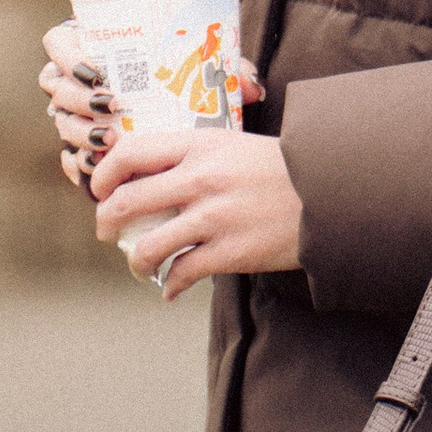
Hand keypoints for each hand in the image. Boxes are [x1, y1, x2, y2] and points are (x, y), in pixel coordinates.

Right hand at [40, 24, 262, 197]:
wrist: (188, 133)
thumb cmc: (190, 83)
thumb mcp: (204, 70)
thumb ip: (226, 70)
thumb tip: (254, 85)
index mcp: (96, 50)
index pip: (59, 43)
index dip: (68, 55)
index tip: (96, 69)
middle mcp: (78, 84)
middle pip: (56, 87)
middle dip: (78, 98)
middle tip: (108, 106)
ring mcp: (77, 118)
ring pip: (62, 123)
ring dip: (80, 131)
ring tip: (107, 138)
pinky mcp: (82, 151)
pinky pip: (69, 160)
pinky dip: (79, 166)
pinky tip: (94, 170)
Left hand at [94, 121, 304, 297]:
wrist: (332, 192)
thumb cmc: (282, 168)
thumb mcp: (234, 145)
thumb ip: (194, 156)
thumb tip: (150, 176)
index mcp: (200, 145)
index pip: (129, 153)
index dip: (102, 174)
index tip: (99, 189)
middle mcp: (200, 179)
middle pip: (125, 203)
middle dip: (105, 223)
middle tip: (107, 232)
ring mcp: (213, 218)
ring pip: (146, 248)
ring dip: (134, 262)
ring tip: (140, 265)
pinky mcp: (229, 252)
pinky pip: (180, 275)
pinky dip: (169, 285)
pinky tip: (173, 287)